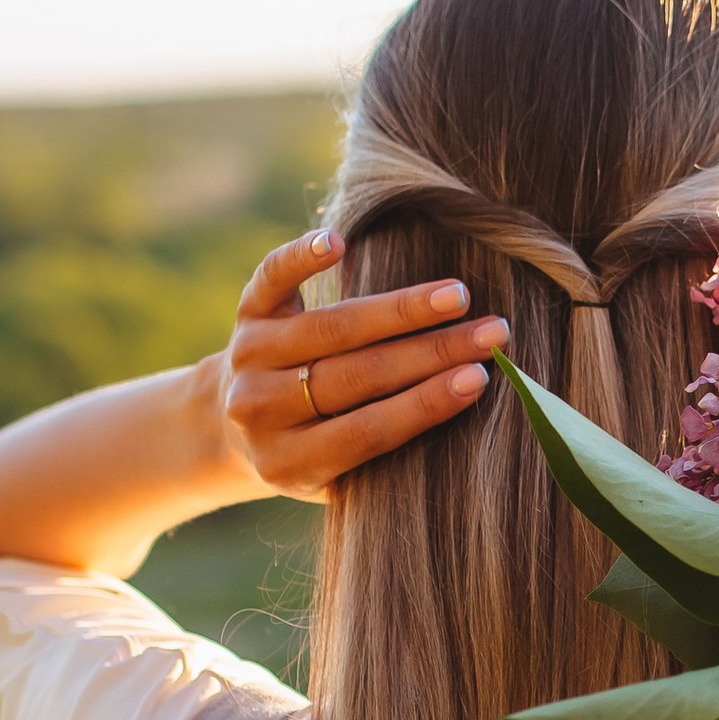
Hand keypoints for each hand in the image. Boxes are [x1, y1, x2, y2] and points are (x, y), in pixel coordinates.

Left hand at [221, 233, 507, 498]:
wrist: (226, 428)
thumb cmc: (311, 452)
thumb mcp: (336, 478)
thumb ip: (383, 459)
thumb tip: (461, 403)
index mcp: (290, 462)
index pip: (367, 430)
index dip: (424, 404)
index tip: (479, 378)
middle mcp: (261, 409)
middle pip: (357, 375)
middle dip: (432, 352)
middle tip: (492, 334)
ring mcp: (249, 358)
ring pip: (332, 328)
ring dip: (401, 309)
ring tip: (458, 296)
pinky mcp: (247, 312)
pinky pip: (274, 277)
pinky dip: (302, 257)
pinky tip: (339, 241)